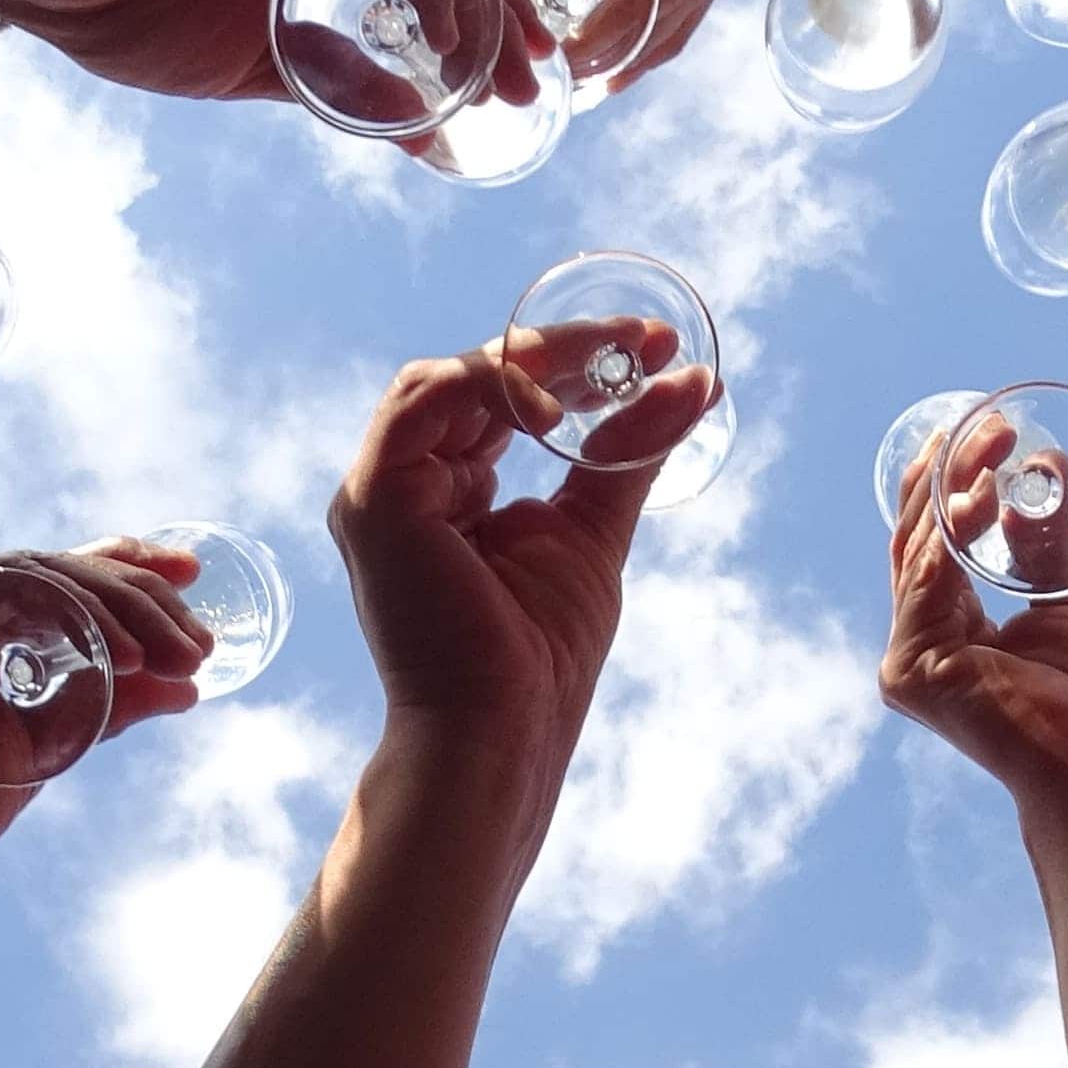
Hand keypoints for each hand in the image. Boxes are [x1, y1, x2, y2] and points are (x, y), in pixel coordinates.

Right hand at [0, 541, 213, 921]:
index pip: (50, 582)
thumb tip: (185, 686)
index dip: (123, 575)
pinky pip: (13, 591)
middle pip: (55, 571)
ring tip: (184, 652)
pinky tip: (130, 658)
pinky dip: (80, 618)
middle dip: (140, 594)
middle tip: (202, 637)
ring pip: (43, 573)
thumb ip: (102, 707)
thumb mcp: (41, 752)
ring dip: (126, 608)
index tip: (191, 588)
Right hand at [334, 337, 699, 780]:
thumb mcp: (595, 529)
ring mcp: (380, 491)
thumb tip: (692, 383)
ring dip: (536, 358)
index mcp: (446, 490)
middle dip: (566, 348)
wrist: (503, 729)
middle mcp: (404, 484)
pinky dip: (492, 385)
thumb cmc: (539, 657)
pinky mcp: (374, 500)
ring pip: (450, 376)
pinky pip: (425, 401)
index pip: (501, 397)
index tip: (656, 346)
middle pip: (477, 376)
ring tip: (611, 363)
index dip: (575, 363)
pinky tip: (555, 409)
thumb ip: (628, 454)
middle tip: (647, 339)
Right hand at [874, 410, 1067, 829]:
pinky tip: (976, 492)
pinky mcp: (912, 673)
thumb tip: (1044, 463)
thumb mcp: (1066, 598)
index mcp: (950, 633)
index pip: (934, 545)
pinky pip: (925, 586)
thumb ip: (1045, 540)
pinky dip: (949, 535)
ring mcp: (910, 663)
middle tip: (987, 423)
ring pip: (918, 553)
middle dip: (950, 472)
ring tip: (991, 443)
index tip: (984, 429)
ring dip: (954, 490)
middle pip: (919, 541)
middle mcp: (919, 647)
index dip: (951, 481)